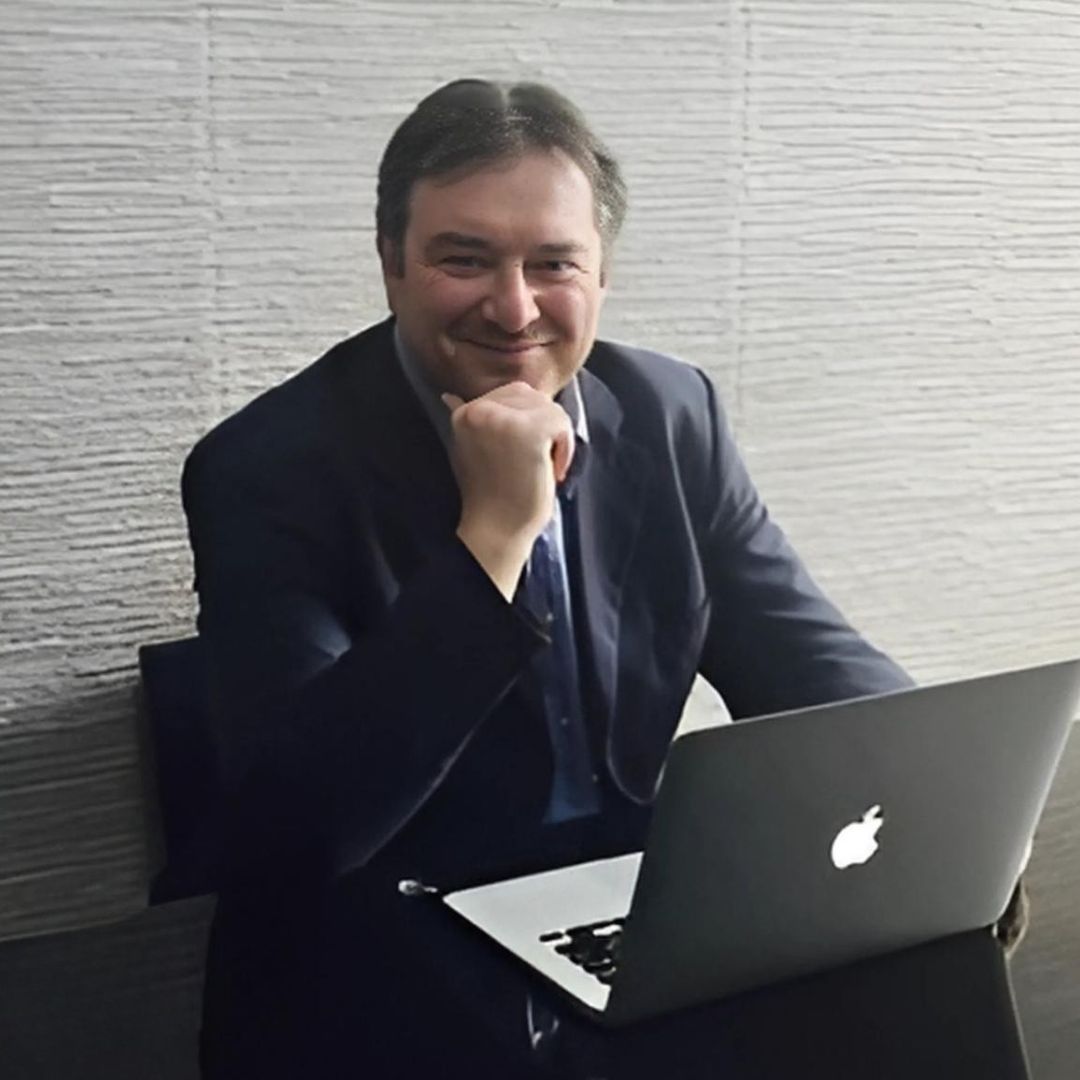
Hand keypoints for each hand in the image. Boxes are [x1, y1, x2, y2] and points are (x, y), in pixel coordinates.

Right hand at [443, 382, 573, 599]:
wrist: (497, 528)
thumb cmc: (491, 494)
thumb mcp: (472, 449)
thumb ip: (474, 421)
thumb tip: (450, 396)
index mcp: (465, 411)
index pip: (513, 393)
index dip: (527, 422)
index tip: (520, 455)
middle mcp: (479, 408)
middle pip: (533, 396)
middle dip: (544, 426)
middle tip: (534, 463)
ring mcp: (503, 418)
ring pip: (551, 408)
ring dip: (556, 438)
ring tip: (542, 467)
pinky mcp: (528, 430)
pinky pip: (561, 421)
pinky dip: (565, 447)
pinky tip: (552, 469)